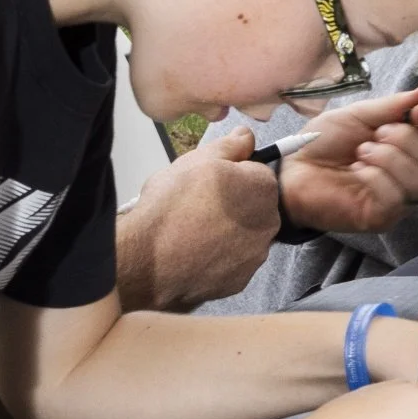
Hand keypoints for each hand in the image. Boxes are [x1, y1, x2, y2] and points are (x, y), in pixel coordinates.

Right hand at [112, 130, 280, 312]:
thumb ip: (229, 146)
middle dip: (234, 204)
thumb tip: (246, 136)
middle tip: (199, 205)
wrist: (148, 258)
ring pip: (244, 236)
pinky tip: (194, 252)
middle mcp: (268, 224)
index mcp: (263, 188)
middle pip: (255, 207)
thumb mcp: (196, 160)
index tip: (212, 181)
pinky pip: (232, 263)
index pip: (259, 174)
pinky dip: (218, 258)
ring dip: (227, 232)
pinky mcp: (239, 281)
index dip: (234, 175)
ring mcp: (255, 256)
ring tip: (193, 230)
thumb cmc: (171, 205)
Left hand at [279, 85, 417, 234]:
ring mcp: (399, 200)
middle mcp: (412, 177)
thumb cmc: (325, 143)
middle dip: (412, 140)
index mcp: (412, 150)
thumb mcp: (361, 115)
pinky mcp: (382, 216)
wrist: (291, 168)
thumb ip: (396, 105)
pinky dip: (375, 176)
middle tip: (379, 133)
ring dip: (390, 157)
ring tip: (362, 151)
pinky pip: (396, 196)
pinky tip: (356, 171)